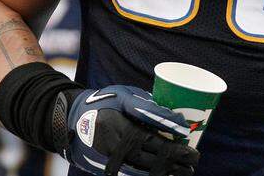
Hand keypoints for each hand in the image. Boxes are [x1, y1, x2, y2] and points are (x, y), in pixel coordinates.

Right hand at [65, 85, 199, 175]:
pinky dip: (150, 175)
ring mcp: (110, 160)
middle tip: (194, 158)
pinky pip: (133, 175)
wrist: (69, 120)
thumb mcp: (122, 95)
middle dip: (176, 158)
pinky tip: (164, 174)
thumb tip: (175, 119)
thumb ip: (146, 106)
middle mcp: (115, 144)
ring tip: (186, 171)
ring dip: (167, 170)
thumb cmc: (102, 102)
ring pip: (144, 169)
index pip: (151, 133)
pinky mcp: (106, 169)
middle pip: (151, 155)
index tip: (189, 138)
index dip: (172, 137)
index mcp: (119, 124)